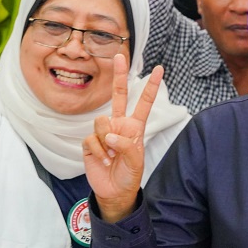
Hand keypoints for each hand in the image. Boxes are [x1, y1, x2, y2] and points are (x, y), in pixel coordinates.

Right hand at [83, 56, 165, 218]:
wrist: (114, 191)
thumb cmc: (129, 175)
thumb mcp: (136, 161)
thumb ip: (126, 145)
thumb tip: (109, 135)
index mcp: (134, 126)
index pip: (143, 103)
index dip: (150, 86)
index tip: (159, 69)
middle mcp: (118, 125)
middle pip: (118, 95)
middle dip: (119, 75)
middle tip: (119, 56)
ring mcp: (103, 132)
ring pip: (101, 121)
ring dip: (106, 141)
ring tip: (111, 156)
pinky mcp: (89, 143)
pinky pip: (91, 140)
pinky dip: (97, 152)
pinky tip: (103, 161)